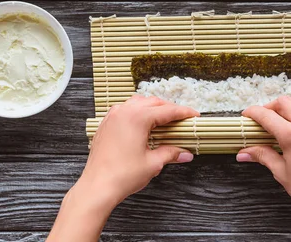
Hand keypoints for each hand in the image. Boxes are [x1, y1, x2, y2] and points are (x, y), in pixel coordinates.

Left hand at [81, 95, 199, 205]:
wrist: (97, 187)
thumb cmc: (121, 176)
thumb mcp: (153, 163)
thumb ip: (171, 153)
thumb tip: (184, 153)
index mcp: (137, 118)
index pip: (167, 110)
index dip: (183, 112)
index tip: (193, 115)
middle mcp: (124, 112)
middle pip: (153, 102)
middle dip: (169, 109)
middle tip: (181, 119)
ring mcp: (113, 117)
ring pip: (138, 102)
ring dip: (153, 107)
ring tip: (164, 119)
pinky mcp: (106, 124)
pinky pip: (125, 109)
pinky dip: (137, 112)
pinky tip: (143, 123)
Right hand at [237, 96, 290, 241]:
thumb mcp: (281, 171)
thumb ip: (262, 155)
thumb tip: (244, 153)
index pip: (267, 115)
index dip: (253, 113)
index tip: (247, 115)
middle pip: (284, 102)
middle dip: (270, 107)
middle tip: (263, 119)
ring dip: (289, 105)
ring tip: (282, 117)